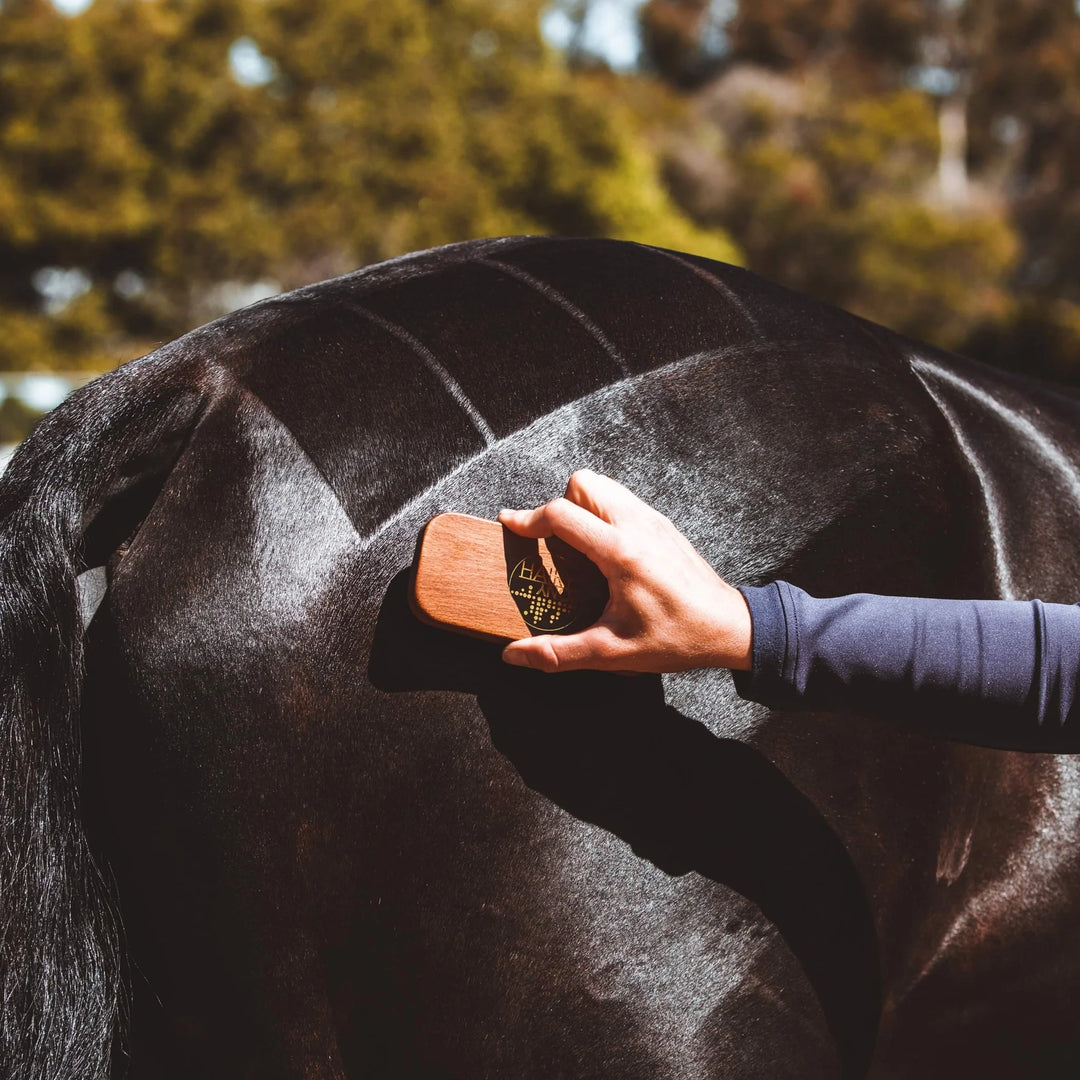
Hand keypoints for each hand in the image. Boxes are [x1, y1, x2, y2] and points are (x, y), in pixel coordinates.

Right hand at [498, 470, 751, 673]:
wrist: (728, 628)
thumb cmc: (675, 639)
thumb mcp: (612, 652)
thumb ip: (559, 653)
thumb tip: (514, 656)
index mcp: (621, 553)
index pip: (562, 514)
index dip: (528, 518)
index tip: (510, 524)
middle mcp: (637, 526)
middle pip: (583, 483)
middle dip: (558, 505)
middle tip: (551, 540)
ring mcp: (653, 520)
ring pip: (604, 485)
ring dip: (581, 504)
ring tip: (575, 542)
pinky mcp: (662, 523)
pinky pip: (622, 499)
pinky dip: (603, 511)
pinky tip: (603, 547)